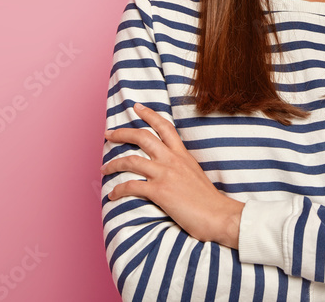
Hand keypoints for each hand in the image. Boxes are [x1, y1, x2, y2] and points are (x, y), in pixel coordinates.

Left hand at [101, 102, 243, 248]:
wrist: (221, 217)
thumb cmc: (210, 202)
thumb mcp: (196, 174)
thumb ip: (182, 167)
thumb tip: (172, 168)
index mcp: (182, 155)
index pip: (165, 127)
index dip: (149, 114)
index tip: (137, 107)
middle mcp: (172, 160)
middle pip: (143, 137)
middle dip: (122, 133)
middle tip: (108, 134)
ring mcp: (165, 174)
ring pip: (132, 160)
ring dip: (114, 164)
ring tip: (104, 168)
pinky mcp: (160, 191)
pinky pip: (131, 186)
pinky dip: (119, 190)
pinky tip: (113, 195)